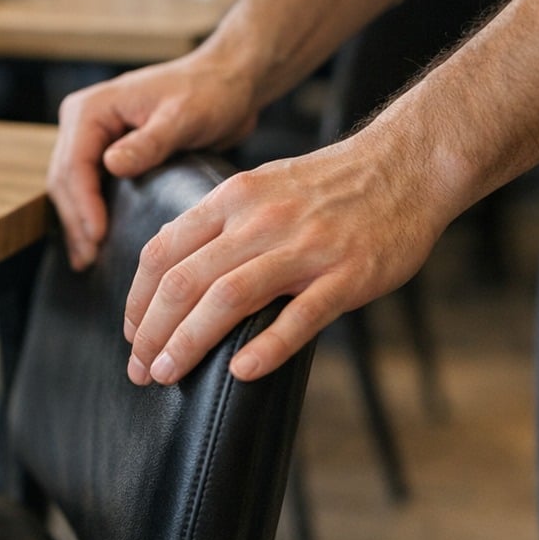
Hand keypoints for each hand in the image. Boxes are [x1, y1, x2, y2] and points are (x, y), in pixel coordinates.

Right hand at [47, 52, 260, 269]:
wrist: (228, 82)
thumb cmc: (209, 92)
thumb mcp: (182, 117)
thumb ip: (148, 142)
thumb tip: (111, 166)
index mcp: (92, 108)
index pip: (73, 164)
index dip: (83, 205)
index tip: (98, 237)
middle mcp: (84, 121)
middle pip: (65, 179)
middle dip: (76, 221)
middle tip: (89, 260)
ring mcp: (93, 138)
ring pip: (70, 188)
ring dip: (78, 224)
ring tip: (88, 260)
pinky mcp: (108, 153)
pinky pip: (88, 188)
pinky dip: (89, 215)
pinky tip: (95, 243)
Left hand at [123, 127, 454, 385]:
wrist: (407, 165)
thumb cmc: (329, 185)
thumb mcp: (260, 186)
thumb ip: (216, 222)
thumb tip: (168, 262)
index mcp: (233, 198)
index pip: (163, 252)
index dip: (138, 300)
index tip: (131, 334)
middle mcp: (261, 220)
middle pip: (185, 281)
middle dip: (153, 333)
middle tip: (141, 370)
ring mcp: (306, 248)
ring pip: (229, 298)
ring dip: (190, 343)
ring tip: (168, 374)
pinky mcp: (349, 275)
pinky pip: (301, 316)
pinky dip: (267, 347)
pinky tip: (240, 374)